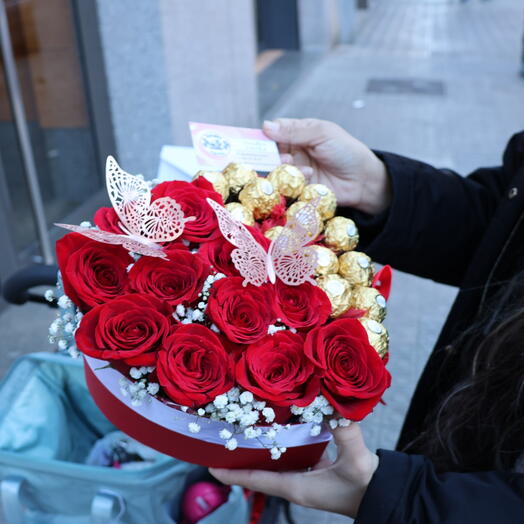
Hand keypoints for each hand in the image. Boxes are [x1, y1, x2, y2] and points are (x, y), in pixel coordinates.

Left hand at [209, 423, 377, 517]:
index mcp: (297, 487)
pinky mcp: (315, 471)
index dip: (233, 474)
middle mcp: (295, 484)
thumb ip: (346, 434)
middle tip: (222, 439)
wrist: (383, 496)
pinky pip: (290, 458)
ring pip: (274, 464)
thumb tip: (335, 407)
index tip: (210, 465)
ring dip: (259, 450)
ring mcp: (304, 478)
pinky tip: (282, 428)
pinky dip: (281, 445)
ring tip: (245, 430)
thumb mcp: (355, 461)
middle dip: (241, 457)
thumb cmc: (367, 486)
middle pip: (259, 472)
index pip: (256, 481)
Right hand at [263, 118, 390, 214]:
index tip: (252, 140)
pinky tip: (307, 176)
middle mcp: (293, 151)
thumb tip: (266, 126)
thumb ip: (295, 131)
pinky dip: (291, 181)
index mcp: (297, 133)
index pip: (272, 132)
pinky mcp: (298, 188)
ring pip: (275, 170)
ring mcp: (294, 171)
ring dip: (283, 167)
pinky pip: (284, 186)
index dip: (261, 135)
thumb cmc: (346, 151)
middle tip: (276, 155)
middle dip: (269, 155)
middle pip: (268, 153)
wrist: (363, 181)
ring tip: (295, 164)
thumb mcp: (322, 134)